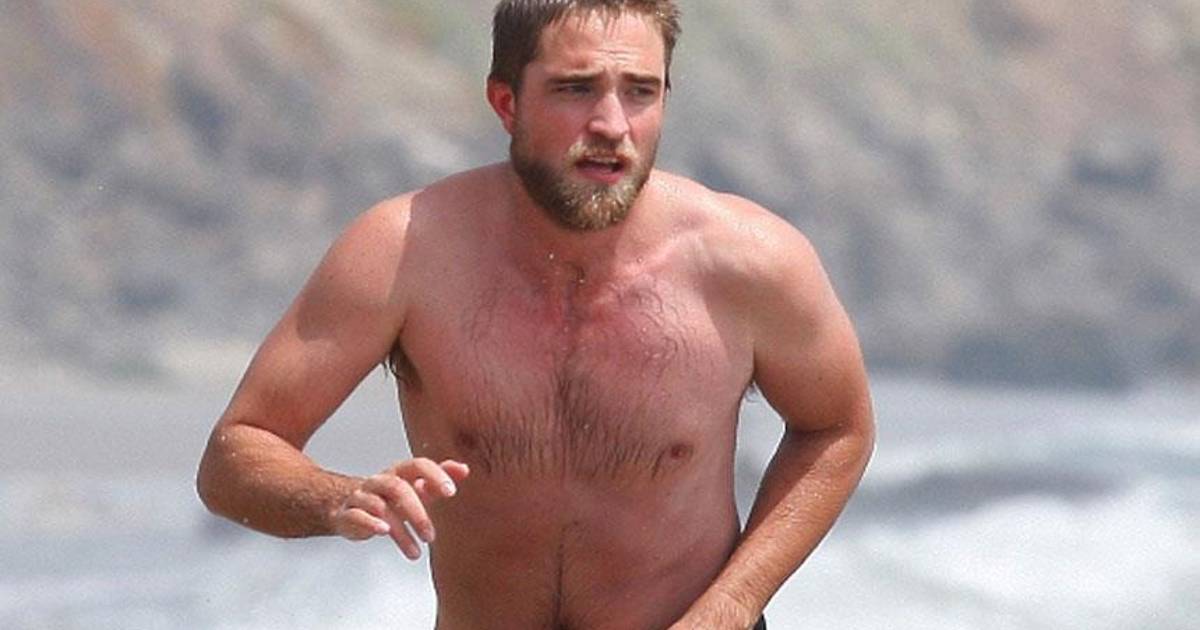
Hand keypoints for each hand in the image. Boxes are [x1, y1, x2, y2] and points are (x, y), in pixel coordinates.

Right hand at [331, 458, 469, 559]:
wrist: (351, 508)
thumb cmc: (390, 499)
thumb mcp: (416, 489)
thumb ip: (438, 480)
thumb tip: (464, 469)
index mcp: (399, 472)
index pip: (418, 465)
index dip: (435, 475)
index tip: (451, 492)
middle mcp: (380, 481)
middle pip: (398, 488)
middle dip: (417, 514)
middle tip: (431, 536)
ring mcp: (362, 496)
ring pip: (380, 507)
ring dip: (401, 531)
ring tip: (416, 551)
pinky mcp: (348, 514)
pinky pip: (357, 515)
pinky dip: (370, 524)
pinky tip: (383, 533)